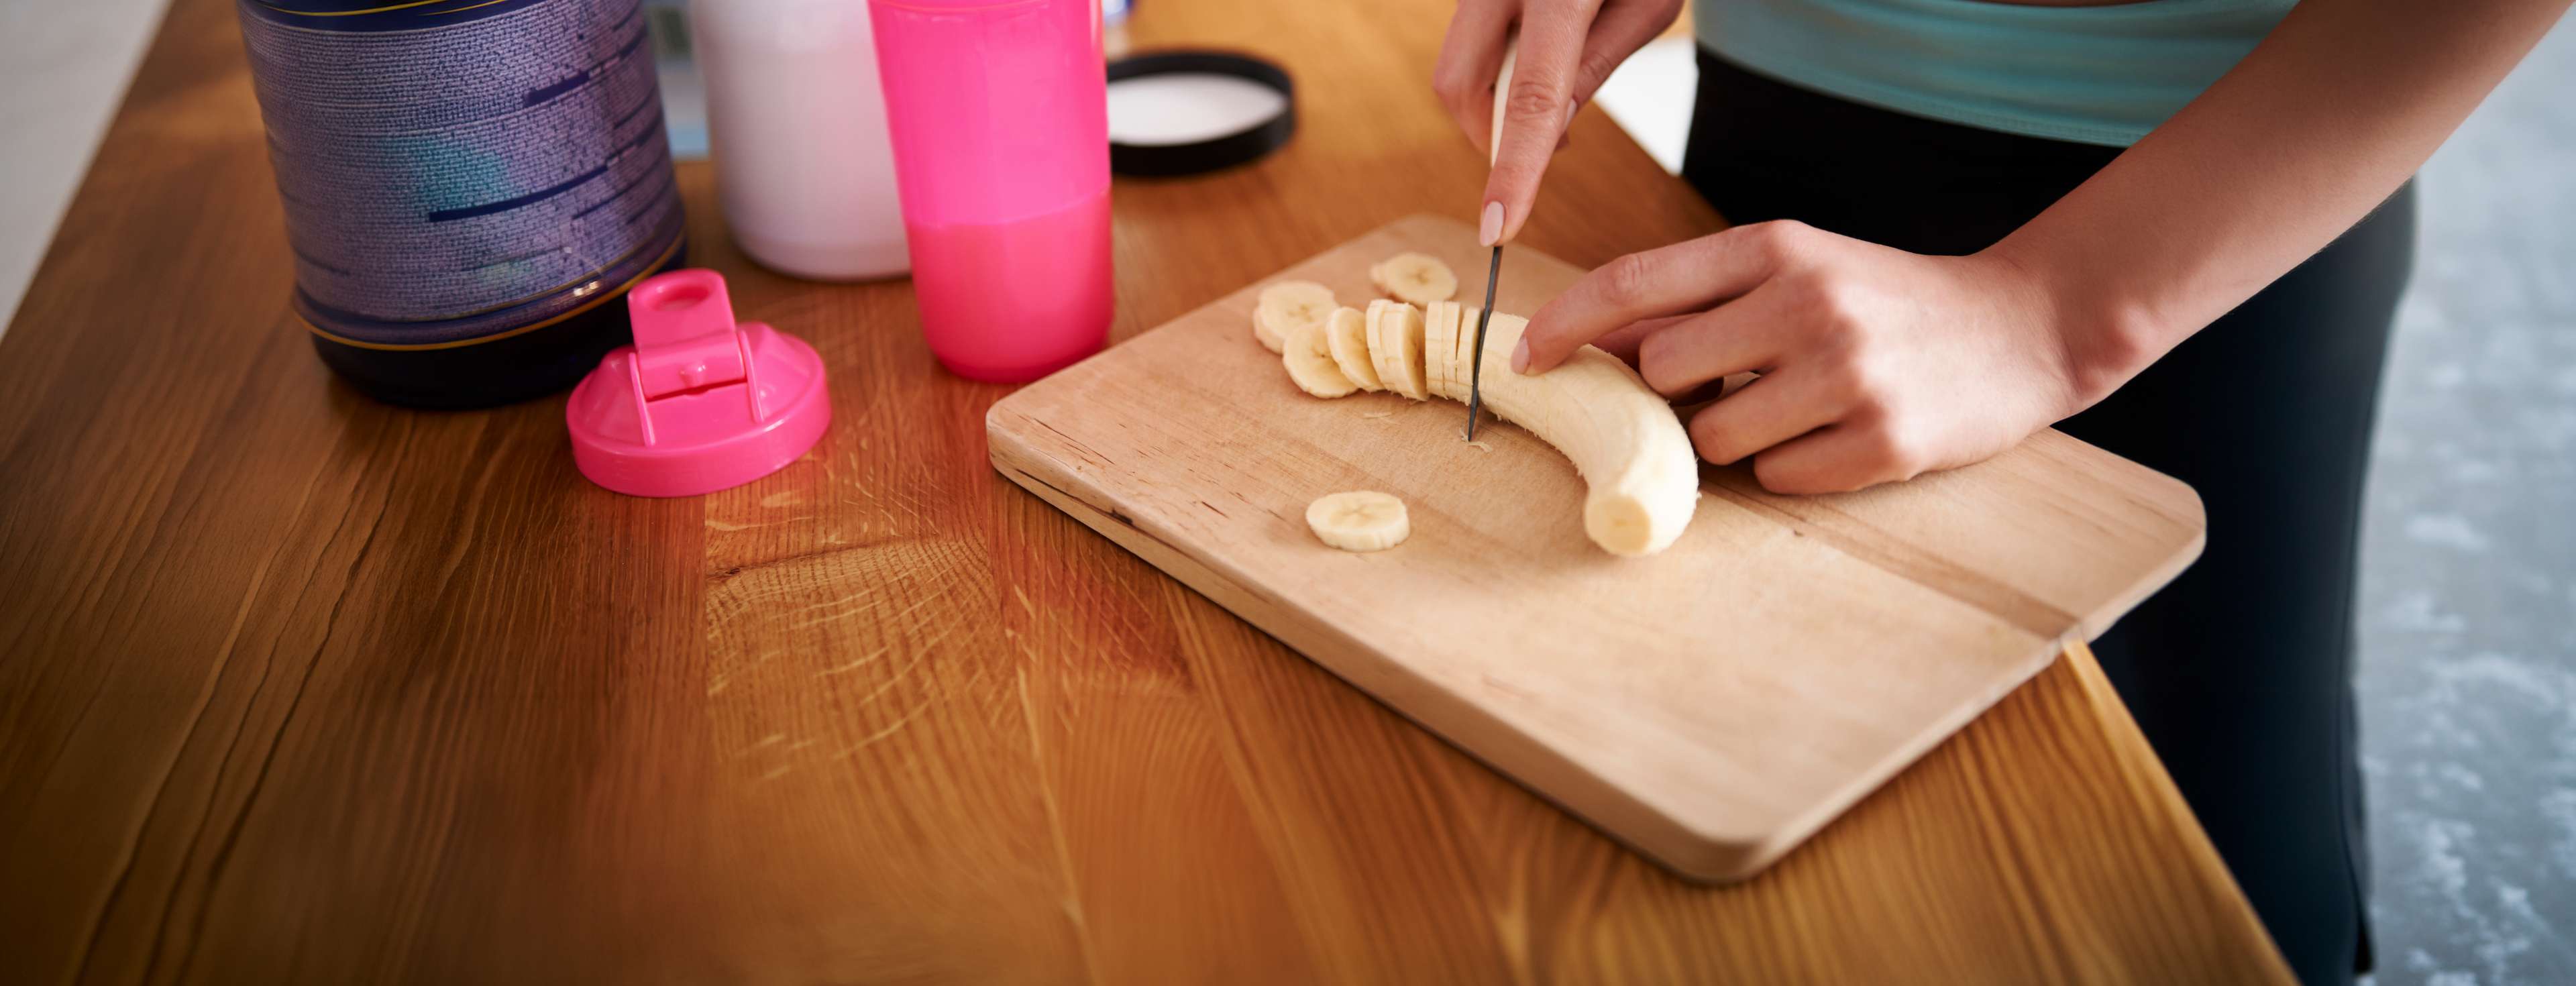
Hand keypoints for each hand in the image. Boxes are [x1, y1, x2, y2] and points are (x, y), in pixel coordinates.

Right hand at [1432, 0, 1684, 244]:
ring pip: (1453, 65)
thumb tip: (1548, 131)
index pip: (1531, 99)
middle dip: (1488, 135)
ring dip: (1492, 100)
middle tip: (1544, 148)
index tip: (1498, 229)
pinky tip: (1539, 54)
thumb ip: (1596, 66)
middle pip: (1457, 85)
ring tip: (1555, 92)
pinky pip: (1466, 36)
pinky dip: (1493, 66)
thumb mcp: (1649, 4)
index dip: (1512, 171)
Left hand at [1515, 221, 2134, 493]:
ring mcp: (1846, 375)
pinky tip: (1836, 435)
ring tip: (1791, 410)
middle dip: (1672, 393)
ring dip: (1732, 437)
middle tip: (1721, 387)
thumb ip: (1698, 298)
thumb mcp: (1793, 270)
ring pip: (1714, 437)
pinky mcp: (1881, 443)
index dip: (1564, 326)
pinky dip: (1791, 467)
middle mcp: (1807, 303)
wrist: (2019, 330)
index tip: (1523, 360)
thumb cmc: (1881, 301)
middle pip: (1663, 371)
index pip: (1635, 283)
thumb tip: (1591, 341)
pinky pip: (1778, 478)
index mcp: (1776, 248)